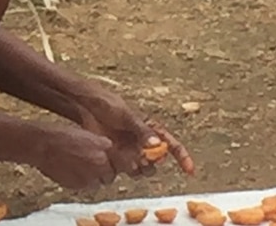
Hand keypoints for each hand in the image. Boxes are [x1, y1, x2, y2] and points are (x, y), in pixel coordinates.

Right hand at [31, 123, 117, 189]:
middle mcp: (100, 163)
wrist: (41, 145)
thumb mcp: (84, 133)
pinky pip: (85, 187)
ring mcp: (89, 176)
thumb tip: (107, 150)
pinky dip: (82, 182)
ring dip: (94, 179)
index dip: (112, 162)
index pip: (119, 161)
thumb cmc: (58, 135)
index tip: (108, 162)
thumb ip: (99, 144)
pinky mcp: (77, 186)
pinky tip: (72, 172)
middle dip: (104, 173)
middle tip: (93, 167)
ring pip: (98, 183)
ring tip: (80, 170)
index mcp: (103, 147)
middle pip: (110, 175)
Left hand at [76, 88, 194, 177]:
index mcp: (151, 130)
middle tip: (142, 159)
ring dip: (137, 168)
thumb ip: (142, 130)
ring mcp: (129, 152)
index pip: (172, 145)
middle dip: (151, 164)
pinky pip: (123, 170)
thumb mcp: (126, 115)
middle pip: (155, 163)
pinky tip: (112, 157)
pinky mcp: (115, 157)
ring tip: (125, 158)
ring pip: (140, 170)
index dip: (183, 158)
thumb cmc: (108, 105)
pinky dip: (121, 168)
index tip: (190, 170)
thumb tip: (157, 145)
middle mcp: (142, 143)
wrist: (86, 107)